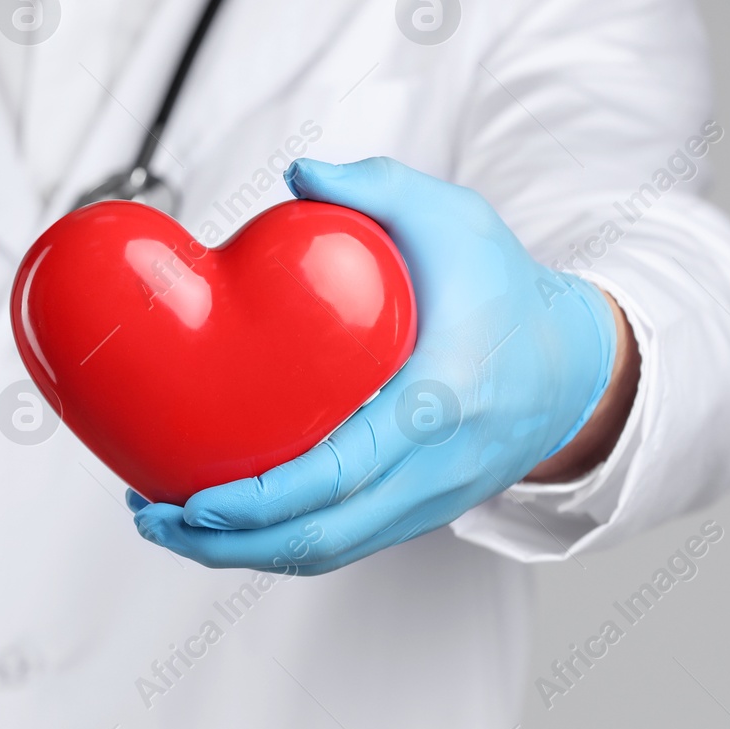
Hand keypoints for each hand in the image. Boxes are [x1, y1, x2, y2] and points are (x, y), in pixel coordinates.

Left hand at [130, 157, 620, 574]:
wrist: (575, 365)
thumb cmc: (506, 289)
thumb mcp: (454, 218)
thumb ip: (378, 186)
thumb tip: (298, 174)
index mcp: (440, 401)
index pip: (345, 471)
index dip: (265, 500)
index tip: (198, 500)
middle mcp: (436, 468)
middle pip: (324, 538)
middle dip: (228, 545)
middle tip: (154, 516)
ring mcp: (429, 501)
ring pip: (328, 552)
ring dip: (243, 553)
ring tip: (169, 521)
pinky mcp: (418, 512)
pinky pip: (342, 543)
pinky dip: (278, 542)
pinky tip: (224, 518)